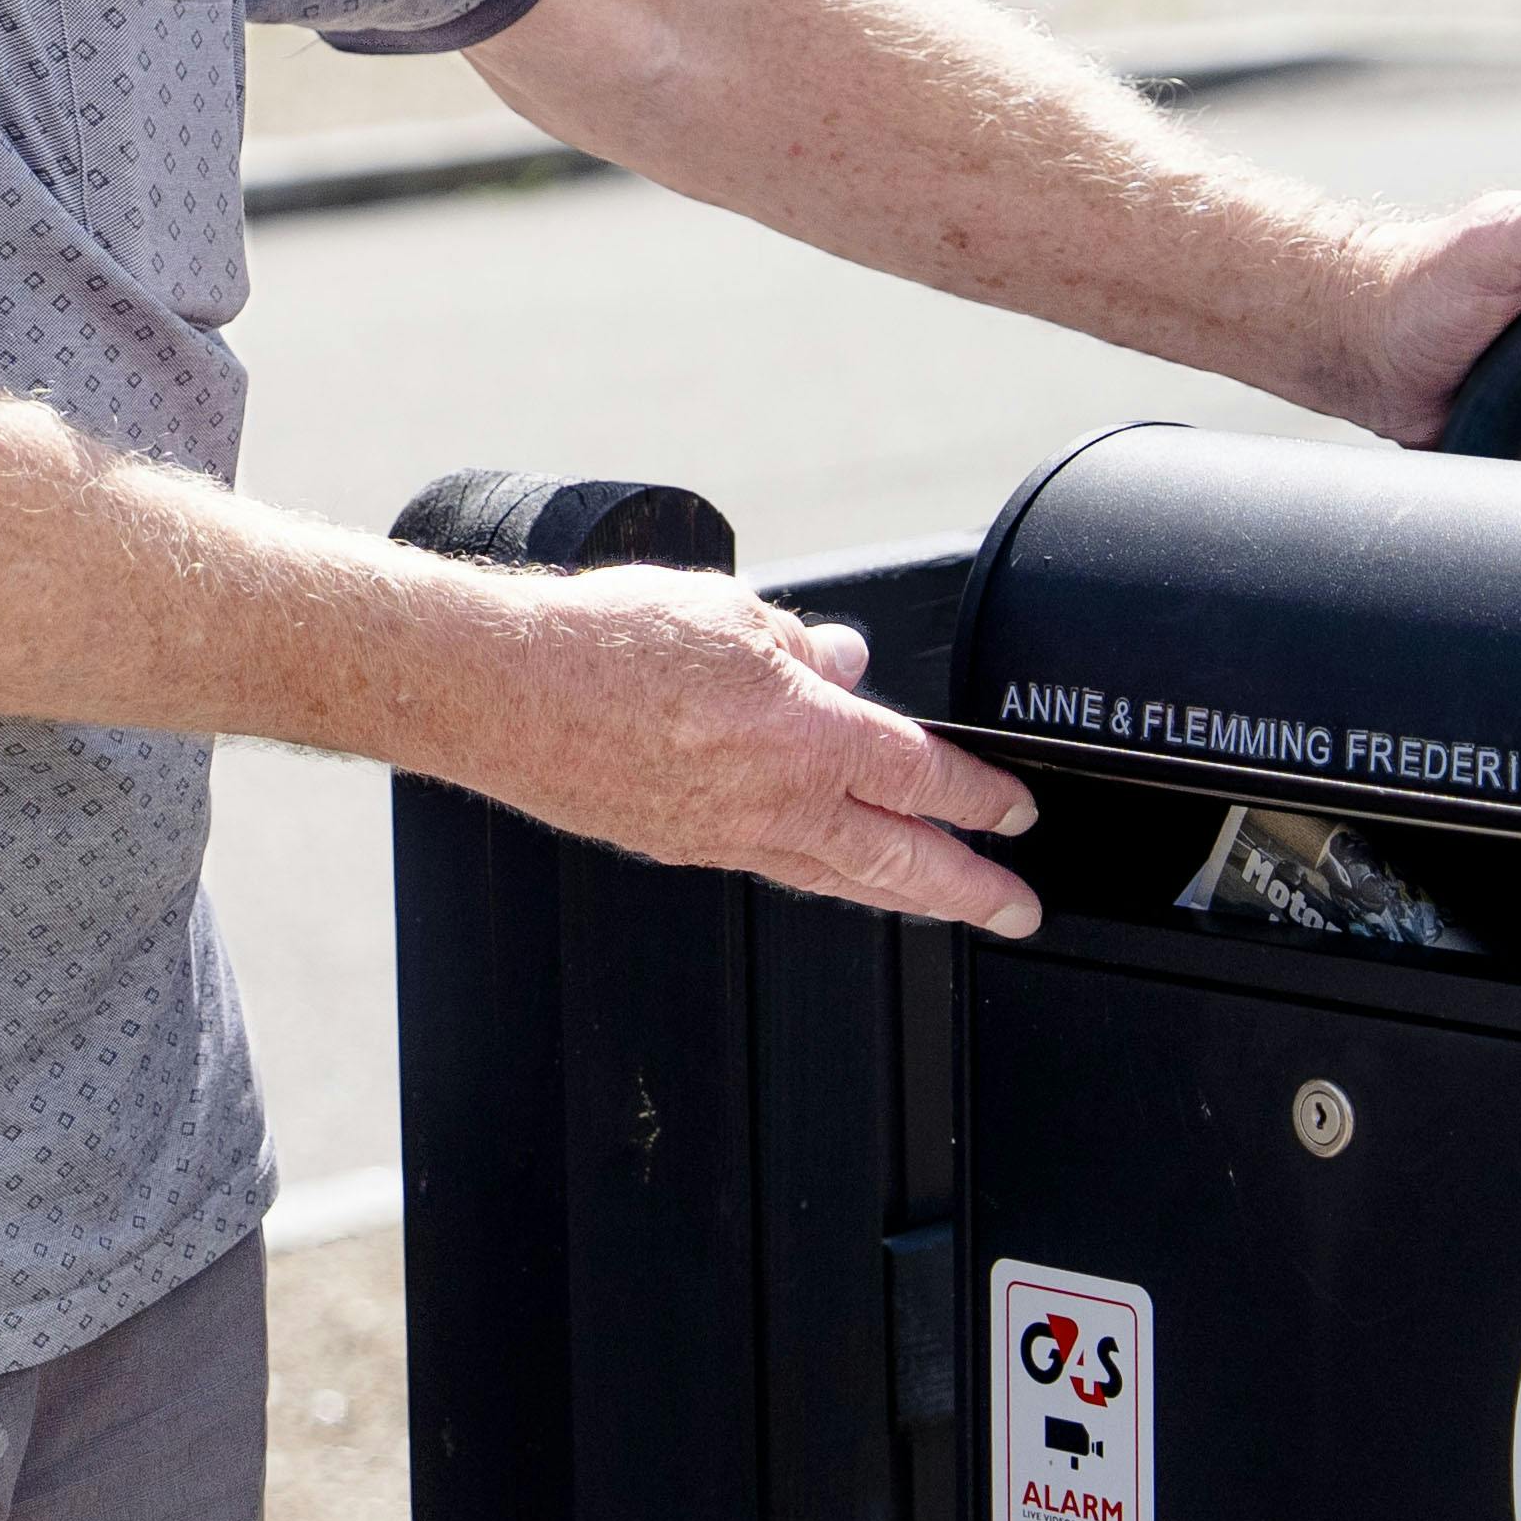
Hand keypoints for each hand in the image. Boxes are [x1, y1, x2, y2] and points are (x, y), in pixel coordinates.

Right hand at [451, 566, 1044, 934]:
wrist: (503, 690)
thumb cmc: (604, 642)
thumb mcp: (728, 612)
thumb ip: (796, 645)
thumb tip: (842, 662)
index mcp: (802, 735)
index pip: (920, 774)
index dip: (979, 796)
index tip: (1015, 810)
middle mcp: (773, 800)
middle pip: (898, 859)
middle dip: (969, 888)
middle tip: (1017, 909)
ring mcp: (724, 836)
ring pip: (837, 878)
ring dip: (900, 896)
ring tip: (942, 908)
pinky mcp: (676, 845)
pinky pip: (772, 867)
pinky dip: (818, 873)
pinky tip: (826, 867)